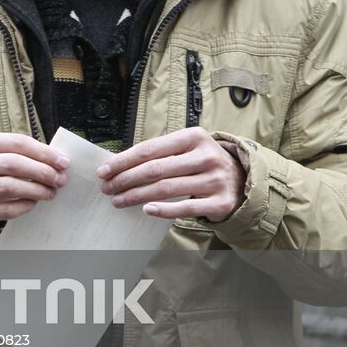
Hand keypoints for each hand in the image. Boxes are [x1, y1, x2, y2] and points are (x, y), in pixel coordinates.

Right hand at [0, 131, 69, 238]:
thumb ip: (21, 154)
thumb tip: (58, 161)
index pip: (15, 142)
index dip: (43, 152)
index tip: (64, 162)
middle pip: (12, 163)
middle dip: (42, 171)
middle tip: (60, 180)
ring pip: (9, 186)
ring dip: (36, 190)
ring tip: (50, 192)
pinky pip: (4, 209)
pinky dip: (24, 206)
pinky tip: (33, 203)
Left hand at [97, 127, 244, 221]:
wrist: (243, 179)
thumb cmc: (202, 162)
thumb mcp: (186, 148)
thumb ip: (158, 152)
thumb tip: (117, 164)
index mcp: (193, 137)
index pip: (149, 149)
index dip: (123, 161)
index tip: (103, 171)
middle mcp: (206, 156)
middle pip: (155, 170)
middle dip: (125, 180)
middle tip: (107, 189)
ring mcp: (215, 179)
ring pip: (166, 189)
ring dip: (136, 196)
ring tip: (118, 200)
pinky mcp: (220, 202)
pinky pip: (185, 207)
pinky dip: (163, 210)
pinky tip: (146, 210)